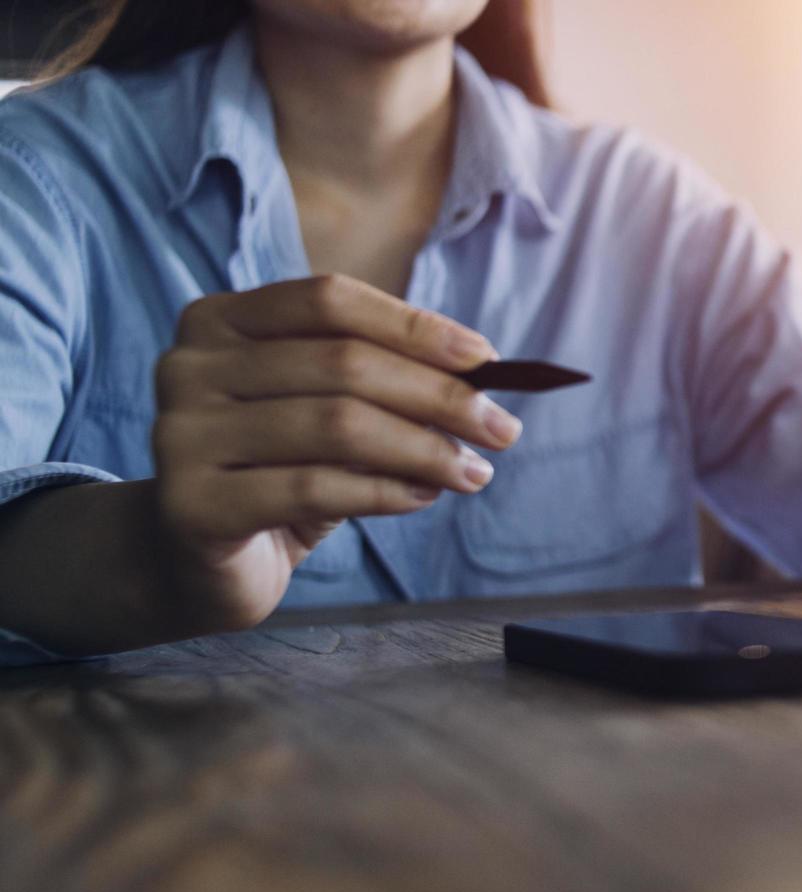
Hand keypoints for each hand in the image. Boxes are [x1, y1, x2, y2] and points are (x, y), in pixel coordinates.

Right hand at [149, 275, 521, 630]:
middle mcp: (188, 365)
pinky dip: (385, 492)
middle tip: (503, 430)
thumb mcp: (331, 414)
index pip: (330, 300)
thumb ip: (386, 384)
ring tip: (474, 472)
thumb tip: (482, 379)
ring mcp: (180, 433)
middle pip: (343, 362)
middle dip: (440, 396)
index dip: (415, 326)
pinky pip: (313, 488)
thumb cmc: (279, 471)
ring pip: (336, 425)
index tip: (486, 359)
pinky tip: (424, 497)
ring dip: (424, 450)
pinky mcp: (191, 503)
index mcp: (220, 319)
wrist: (201, 561)